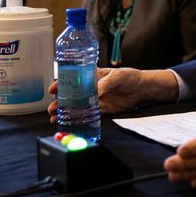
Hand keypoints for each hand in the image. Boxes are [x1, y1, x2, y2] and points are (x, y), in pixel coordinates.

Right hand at [47, 67, 162, 123]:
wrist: (142, 89)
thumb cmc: (130, 77)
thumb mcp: (117, 76)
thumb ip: (105, 84)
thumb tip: (94, 93)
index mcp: (93, 75)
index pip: (73, 78)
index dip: (61, 83)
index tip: (52, 89)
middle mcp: (91, 87)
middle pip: (72, 94)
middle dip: (60, 100)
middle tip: (53, 107)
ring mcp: (95, 98)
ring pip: (76, 105)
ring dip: (65, 111)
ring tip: (55, 117)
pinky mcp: (101, 108)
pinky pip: (87, 113)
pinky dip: (78, 117)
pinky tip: (69, 121)